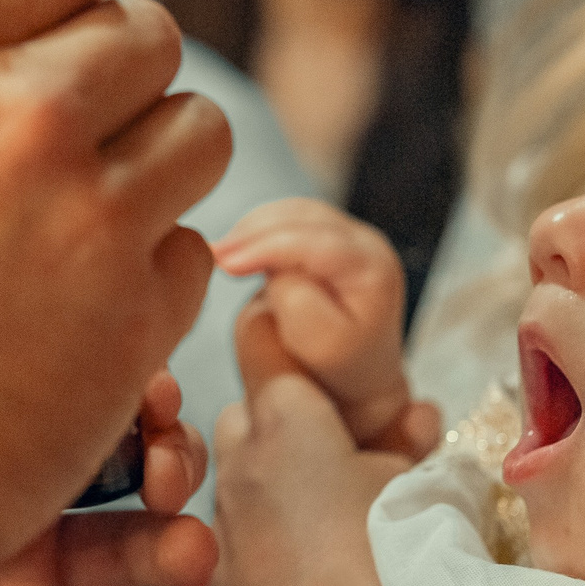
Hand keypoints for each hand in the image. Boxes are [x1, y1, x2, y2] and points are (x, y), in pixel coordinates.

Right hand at [0, 0, 231, 566]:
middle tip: (68, 138)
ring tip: (88, 213)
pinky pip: (190, 245)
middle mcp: (19, 117)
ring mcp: (88, 216)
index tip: (53, 16)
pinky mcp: (137, 313)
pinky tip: (79, 304)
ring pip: (196, 127)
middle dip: (114, 78)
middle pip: (142, 31)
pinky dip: (148, 271)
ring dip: (153, 163)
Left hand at [0, 373, 253, 585]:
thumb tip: (67, 261)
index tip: (158, 383)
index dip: (133, 379)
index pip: (79, 374)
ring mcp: (4, 562)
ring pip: (120, 550)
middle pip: (114, 461)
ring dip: (172, 548)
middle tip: (171, 465)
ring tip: (198, 548)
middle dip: (165, 458)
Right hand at [214, 200, 437, 452]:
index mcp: (372, 267)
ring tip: (220, 253)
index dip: (265, 247)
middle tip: (212, 254)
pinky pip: (289, 218)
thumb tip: (277, 269)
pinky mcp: (329, 235)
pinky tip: (236, 249)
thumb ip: (299, 305)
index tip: (224, 264)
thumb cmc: (340, 366)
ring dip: (253, 227)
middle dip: (253, 231)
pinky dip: (259, 228)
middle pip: (303, 217)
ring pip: (293, 211)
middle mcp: (367, 242)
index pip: (314, 242)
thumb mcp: (323, 347)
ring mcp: (350, 234)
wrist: (358, 374)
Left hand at [215, 307, 456, 585]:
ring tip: (348, 536)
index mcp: (285, 432)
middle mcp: (232, 482)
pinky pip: (235, 565)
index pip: (273, 353)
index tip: (351, 385)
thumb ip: (415, 453)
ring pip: (236, 495)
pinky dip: (269, 564)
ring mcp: (216, 556)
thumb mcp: (439, 508)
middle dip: (293, 432)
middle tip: (361, 465)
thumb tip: (412, 421)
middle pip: (246, 423)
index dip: (312, 363)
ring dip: (278, 501)